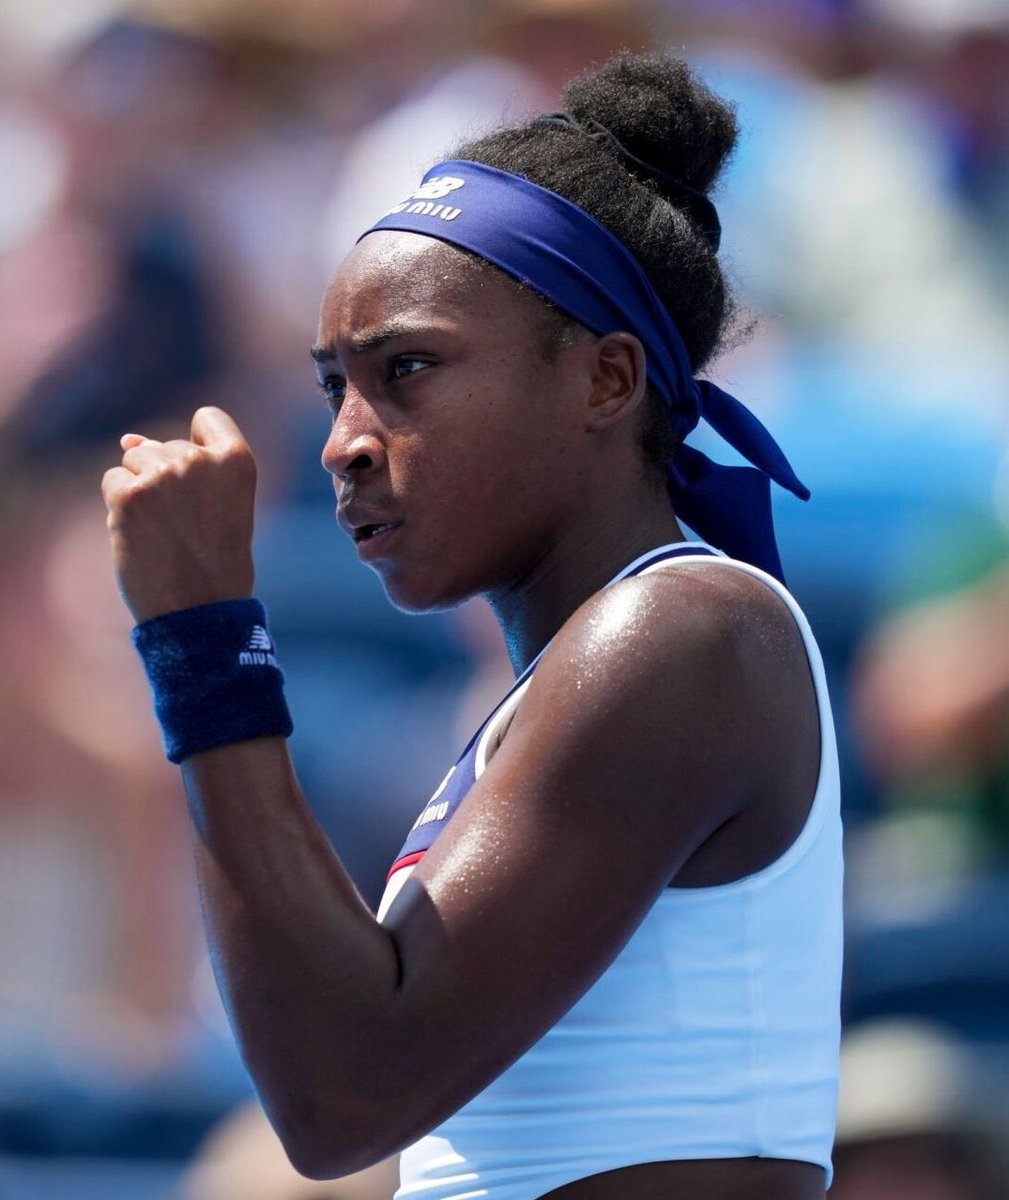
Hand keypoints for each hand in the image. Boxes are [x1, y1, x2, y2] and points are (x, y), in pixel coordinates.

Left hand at [102, 407, 257, 622]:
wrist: (200, 611)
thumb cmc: (215, 561)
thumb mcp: (221, 505)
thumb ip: (188, 466)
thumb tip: (127, 439)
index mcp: (237, 460)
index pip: (209, 418)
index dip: (198, 444)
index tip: (202, 483)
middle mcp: (201, 460)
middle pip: (164, 444)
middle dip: (163, 477)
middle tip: (184, 526)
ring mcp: (163, 476)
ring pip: (133, 461)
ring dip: (139, 491)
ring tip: (164, 531)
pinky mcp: (130, 495)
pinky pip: (112, 482)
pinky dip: (119, 508)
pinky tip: (141, 535)